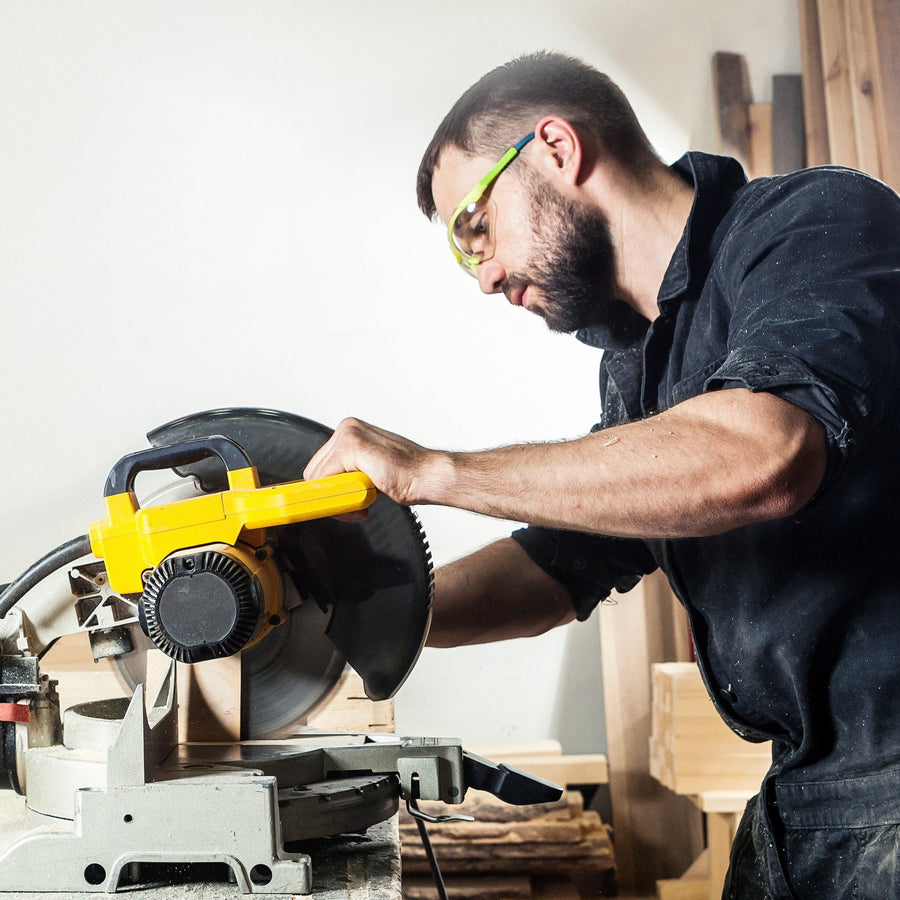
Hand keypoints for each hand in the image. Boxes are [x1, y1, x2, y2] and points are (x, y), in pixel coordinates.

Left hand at [303, 417, 438, 507]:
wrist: (427, 475)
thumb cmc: (406, 474)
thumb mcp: (368, 473)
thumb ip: (348, 476)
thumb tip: (328, 492)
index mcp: (351, 431)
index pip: (320, 464)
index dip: (327, 489)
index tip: (338, 503)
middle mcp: (347, 429)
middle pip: (314, 471)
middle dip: (330, 496)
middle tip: (354, 508)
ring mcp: (348, 435)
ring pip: (318, 478)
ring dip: (338, 500)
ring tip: (362, 504)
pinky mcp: (351, 447)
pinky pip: (326, 480)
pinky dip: (340, 498)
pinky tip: (364, 501)